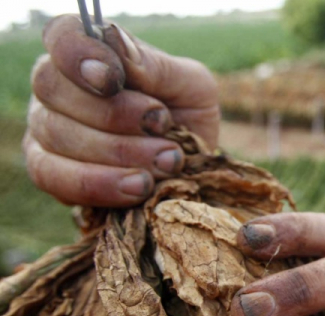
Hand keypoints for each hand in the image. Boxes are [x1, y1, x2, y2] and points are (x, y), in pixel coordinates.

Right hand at [23, 15, 219, 206]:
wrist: (195, 169)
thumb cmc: (188, 118)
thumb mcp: (191, 86)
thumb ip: (155, 66)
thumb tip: (118, 49)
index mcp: (88, 54)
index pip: (62, 37)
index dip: (79, 55)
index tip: (111, 79)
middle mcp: (57, 88)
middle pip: (54, 89)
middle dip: (114, 115)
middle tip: (162, 126)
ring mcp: (46, 131)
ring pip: (58, 136)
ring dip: (119, 153)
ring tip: (167, 161)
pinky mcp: (50, 173)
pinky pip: (56, 179)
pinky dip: (102, 184)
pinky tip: (139, 187)